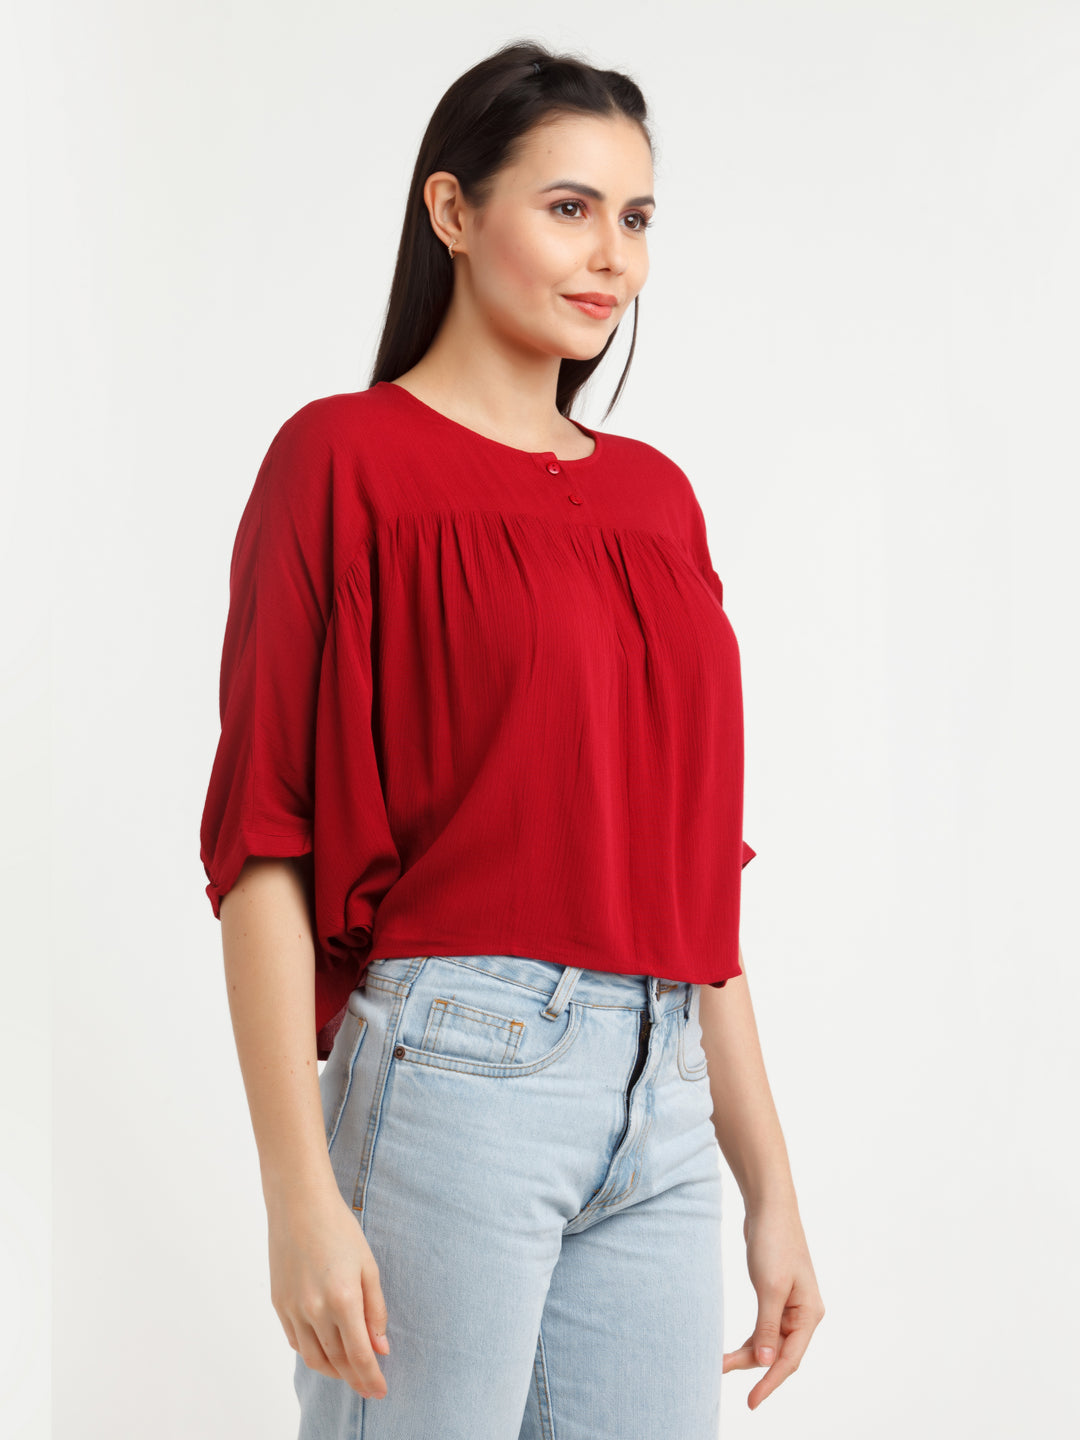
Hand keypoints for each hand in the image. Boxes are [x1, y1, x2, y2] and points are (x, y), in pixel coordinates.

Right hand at [267, 1183, 390, 1399]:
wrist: (299, 1204)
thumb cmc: (339, 1229)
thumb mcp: (368, 1266)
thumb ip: (376, 1310)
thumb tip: (381, 1348)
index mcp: (343, 1300)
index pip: (359, 1356)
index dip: (371, 1378)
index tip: (381, 1391)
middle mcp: (315, 1310)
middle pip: (337, 1362)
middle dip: (355, 1380)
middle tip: (369, 1387)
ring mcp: (293, 1310)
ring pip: (314, 1358)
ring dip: (334, 1371)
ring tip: (349, 1372)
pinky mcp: (278, 1304)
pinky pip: (296, 1342)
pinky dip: (312, 1353)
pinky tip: (325, 1351)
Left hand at [723, 1195, 824, 1408]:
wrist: (769, 1207)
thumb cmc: (774, 1242)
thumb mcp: (770, 1288)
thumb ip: (767, 1327)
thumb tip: (764, 1361)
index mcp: (809, 1314)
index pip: (790, 1359)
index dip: (770, 1382)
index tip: (752, 1402)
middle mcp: (804, 1313)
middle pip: (780, 1353)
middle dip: (753, 1367)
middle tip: (722, 1372)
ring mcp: (791, 1305)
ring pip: (770, 1342)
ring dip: (748, 1353)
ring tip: (721, 1363)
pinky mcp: (776, 1296)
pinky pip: (764, 1327)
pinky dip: (751, 1338)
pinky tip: (736, 1349)